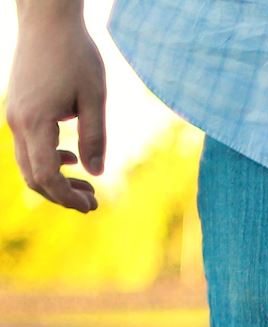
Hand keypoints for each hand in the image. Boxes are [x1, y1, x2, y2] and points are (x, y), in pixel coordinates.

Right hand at [6, 4, 107, 212]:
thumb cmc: (75, 56)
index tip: (93, 206)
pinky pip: (27, 146)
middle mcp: (18, 122)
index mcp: (36, 122)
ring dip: (56, 179)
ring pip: (28, 163)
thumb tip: (96, 173)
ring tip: (88, 186)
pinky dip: (47, 160)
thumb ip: (95, 138)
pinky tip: (71, 158)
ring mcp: (14, 115)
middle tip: (93, 203)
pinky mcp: (18, 109)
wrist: (47, 22)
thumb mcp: (94, 98)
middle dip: (62, 195)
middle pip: (33, 177)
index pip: (47, 176)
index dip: (68, 197)